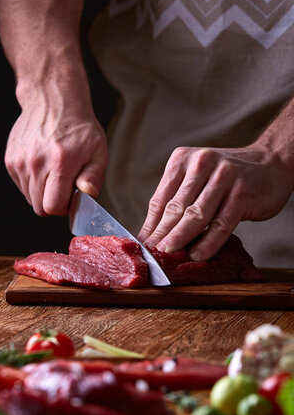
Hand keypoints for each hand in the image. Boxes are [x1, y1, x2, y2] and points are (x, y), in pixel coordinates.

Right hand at [5, 74, 107, 215]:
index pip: (52, 206)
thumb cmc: (79, 127)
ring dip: (42, 191)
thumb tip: (88, 195)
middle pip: (38, 206)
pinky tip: (43, 164)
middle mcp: (36, 162)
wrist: (54, 100)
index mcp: (60, 162)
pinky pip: (21, 184)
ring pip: (29, 196)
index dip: (63, 208)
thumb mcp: (98, 150)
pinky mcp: (10, 159)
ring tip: (54, 171)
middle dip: (53, 202)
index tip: (71, 198)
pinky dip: (32, 181)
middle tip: (64, 185)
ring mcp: (20, 160)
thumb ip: (93, 176)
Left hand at [137, 144, 293, 259]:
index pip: (161, 198)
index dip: (151, 225)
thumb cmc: (229, 175)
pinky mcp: (242, 193)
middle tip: (153, 254)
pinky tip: (198, 254)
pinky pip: (221, 224)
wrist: (271, 163)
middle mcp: (202, 163)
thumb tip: (153, 232)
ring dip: (180, 238)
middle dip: (162, 234)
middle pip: (176, 207)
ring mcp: (223, 177)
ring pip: (196, 215)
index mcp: (183, 159)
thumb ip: (178, 199)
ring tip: (169, 255)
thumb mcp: (198, 177)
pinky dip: (208, 242)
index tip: (143, 244)